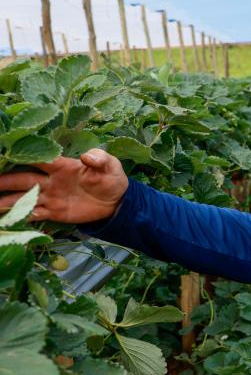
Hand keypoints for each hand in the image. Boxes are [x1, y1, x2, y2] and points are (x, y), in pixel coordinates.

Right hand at [0, 149, 127, 222]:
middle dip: (4, 180)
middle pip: (22, 179)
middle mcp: (50, 180)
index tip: (4, 155)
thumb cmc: (111, 178)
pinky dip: (20, 217)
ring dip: (6, 201)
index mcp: (61, 165)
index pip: (38, 159)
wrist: (116, 202)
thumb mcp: (110, 166)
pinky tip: (7, 219)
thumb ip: (99, 159)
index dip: (21, 156)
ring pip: (23, 198)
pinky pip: (33, 214)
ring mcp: (50, 197)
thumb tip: (88, 157)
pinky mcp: (54, 212)